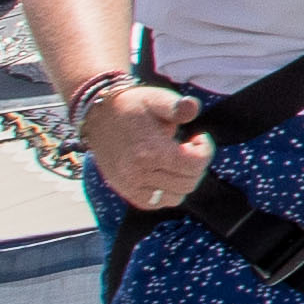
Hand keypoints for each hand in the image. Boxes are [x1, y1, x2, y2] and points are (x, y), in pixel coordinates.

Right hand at [80, 79, 208, 218]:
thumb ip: (177, 106)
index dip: (205, 150)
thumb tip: (192, 108)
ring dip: (184, 180)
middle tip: (188, 147)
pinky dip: (167, 193)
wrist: (98, 115)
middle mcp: (137, 174)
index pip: (194, 165)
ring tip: (176, 160)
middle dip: (196, 164)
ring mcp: (130, 186)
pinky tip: (166, 173)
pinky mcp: (125, 191)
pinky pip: (156, 203)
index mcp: (149, 151)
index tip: (198, 136)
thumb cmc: (132, 106)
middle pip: (188, 182)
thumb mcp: (156, 99)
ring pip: (175, 197)